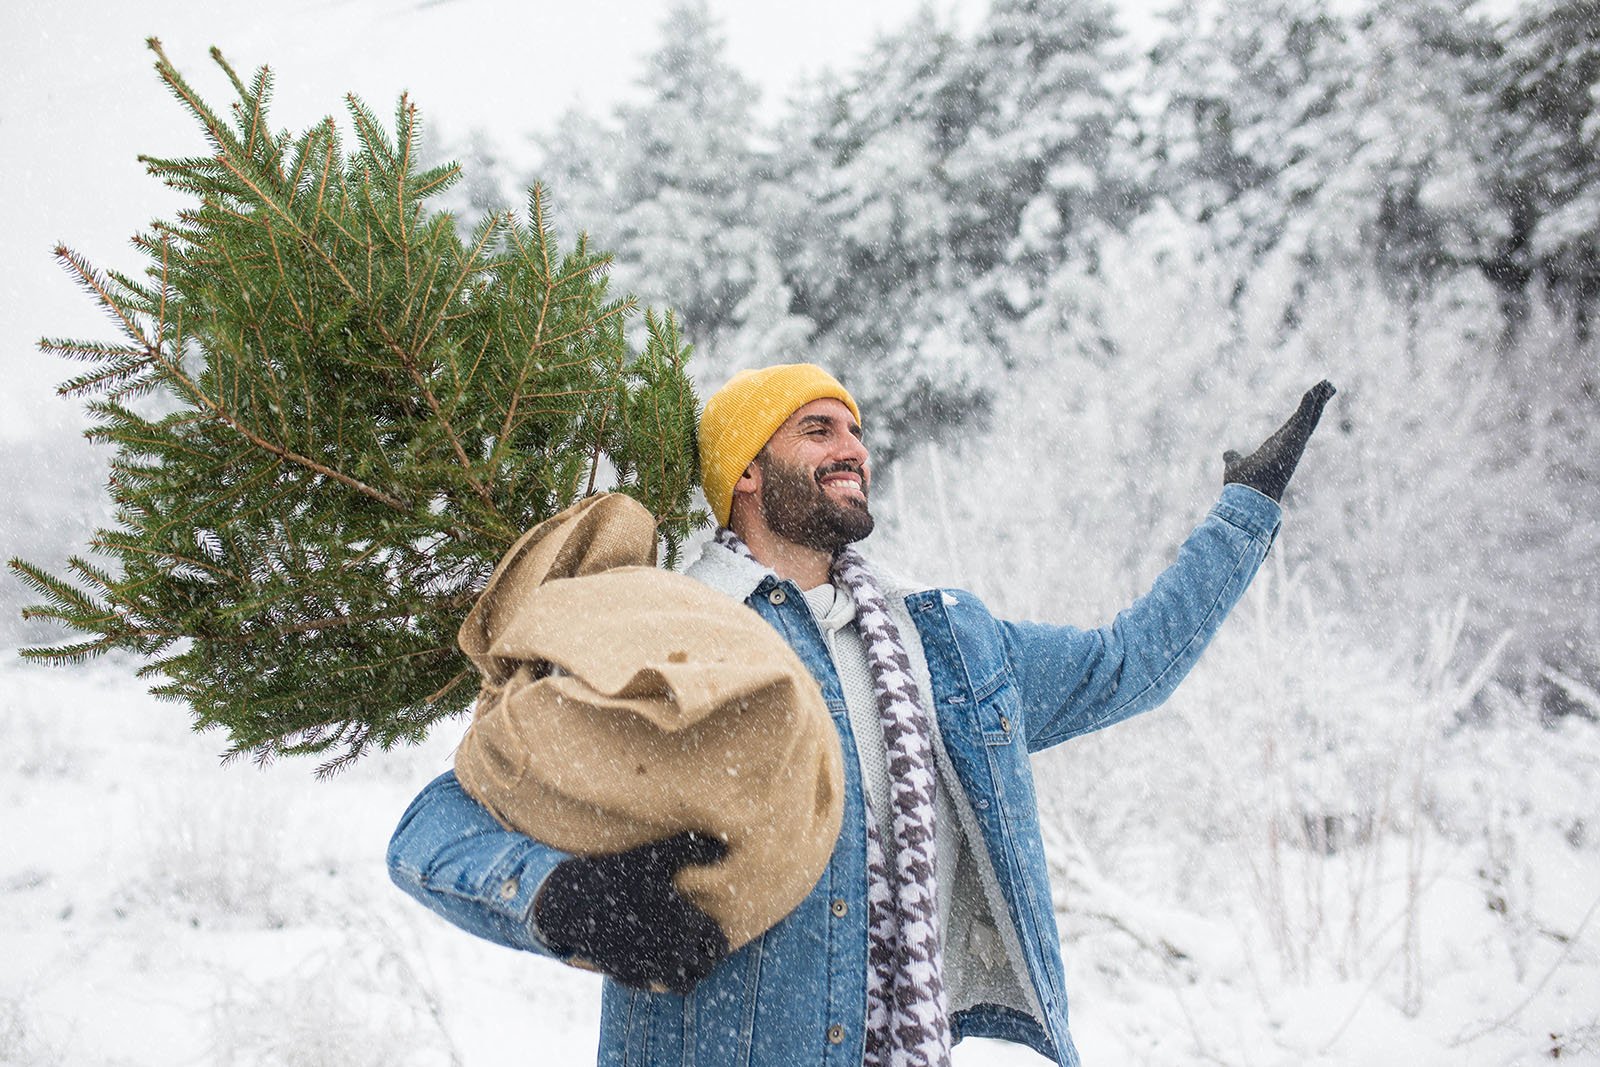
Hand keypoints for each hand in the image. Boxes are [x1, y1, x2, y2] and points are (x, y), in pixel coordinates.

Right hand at [533, 831, 728, 993]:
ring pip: (684, 984)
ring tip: (680, 949)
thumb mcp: (657, 855)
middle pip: (705, 967)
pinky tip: (652, 952)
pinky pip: (656, 985)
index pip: (718, 944)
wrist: (574, 903)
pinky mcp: (629, 977)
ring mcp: (650, 970)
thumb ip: (693, 848)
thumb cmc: (619, 874)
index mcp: (686, 926)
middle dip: (706, 955)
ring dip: (687, 970)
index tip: (707, 923)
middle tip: (698, 939)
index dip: (717, 934)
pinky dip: (660, 974)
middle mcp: (672, 954)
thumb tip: (722, 842)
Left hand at [1223, 380, 1336, 501]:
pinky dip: (1310, 403)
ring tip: (1327, 383)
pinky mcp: (1294, 438)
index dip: (1303, 414)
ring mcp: (1294, 441)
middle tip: (1328, 387)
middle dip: (1318, 404)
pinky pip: (1304, 416)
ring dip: (1319, 400)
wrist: (1249, 493)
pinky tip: (1315, 389)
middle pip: (1308, 419)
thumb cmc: (1244, 484)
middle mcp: (1290, 444)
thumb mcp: (1236, 465)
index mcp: (1278, 446)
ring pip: (1310, 416)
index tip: (1312, 403)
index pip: (1294, 426)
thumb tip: (1227, 455)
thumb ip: (1233, 458)